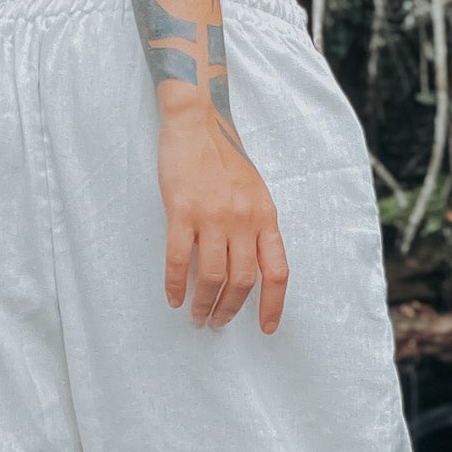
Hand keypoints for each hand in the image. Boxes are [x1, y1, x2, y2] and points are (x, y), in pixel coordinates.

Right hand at [155, 86, 288, 332]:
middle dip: (230, 309)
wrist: (198, 124)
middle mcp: (243, 220)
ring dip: (205, 304)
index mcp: (265, 217)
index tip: (266, 328)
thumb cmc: (224, 158)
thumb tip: (250, 266)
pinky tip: (174, 298)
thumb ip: (255, 227)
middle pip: (243, 280)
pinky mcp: (182, 211)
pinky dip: (176, 284)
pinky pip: (180, 259)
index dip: (273, 305)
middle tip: (216, 323)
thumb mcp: (254, 193)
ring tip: (197, 317)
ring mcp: (213, 217)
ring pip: (213, 276)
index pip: (276, 271)